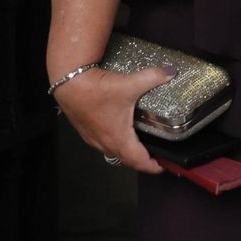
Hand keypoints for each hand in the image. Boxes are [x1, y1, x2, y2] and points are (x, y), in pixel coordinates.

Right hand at [54, 65, 175, 174]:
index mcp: (118, 138)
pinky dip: (116, 143)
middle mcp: (104, 142)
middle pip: (127, 160)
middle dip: (142, 161)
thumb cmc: (95, 90)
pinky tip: (121, 132)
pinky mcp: (87, 130)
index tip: (164, 167)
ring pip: (114, 152)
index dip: (152, 166)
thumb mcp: (130, 83)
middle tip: (157, 157)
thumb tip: (171, 73)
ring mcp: (93, 137)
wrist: (69, 83)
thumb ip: (154, 77)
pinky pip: (104, 143)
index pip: (138, 161)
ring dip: (128, 153)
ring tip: (142, 146)